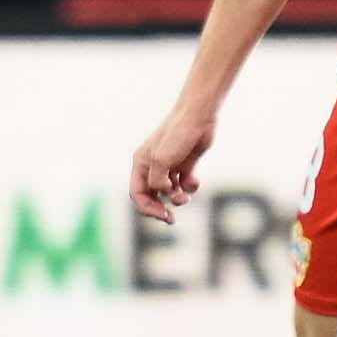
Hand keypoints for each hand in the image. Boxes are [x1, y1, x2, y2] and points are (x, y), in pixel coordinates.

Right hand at [131, 101, 214, 223]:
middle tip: (171, 219)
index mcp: (141, 163)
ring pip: (169, 193)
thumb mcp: (162, 159)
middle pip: (151, 197)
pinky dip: (190, 187)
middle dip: (160, 209)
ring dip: (177, 199)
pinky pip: (185, 185)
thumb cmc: (177, 134)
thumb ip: (157, 181)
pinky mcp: (186, 165)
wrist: (199, 117)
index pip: (137, 194)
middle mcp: (153, 166)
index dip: (147, 208)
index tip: (162, 215)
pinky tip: (194, 180)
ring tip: (185, 197)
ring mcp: (170, 166)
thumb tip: (162, 193)